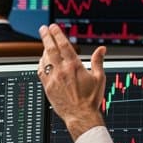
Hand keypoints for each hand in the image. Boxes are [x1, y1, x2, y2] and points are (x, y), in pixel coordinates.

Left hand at [38, 23, 106, 140]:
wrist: (80, 116)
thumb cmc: (91, 99)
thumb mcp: (99, 78)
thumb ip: (98, 61)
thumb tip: (102, 49)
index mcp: (74, 66)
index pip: (63, 45)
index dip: (57, 34)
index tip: (53, 27)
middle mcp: (61, 71)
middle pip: (50, 49)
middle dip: (46, 36)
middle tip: (43, 28)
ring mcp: (53, 79)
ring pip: (45, 60)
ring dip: (44, 50)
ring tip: (45, 44)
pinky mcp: (47, 87)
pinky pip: (41, 72)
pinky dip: (40, 64)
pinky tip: (42, 61)